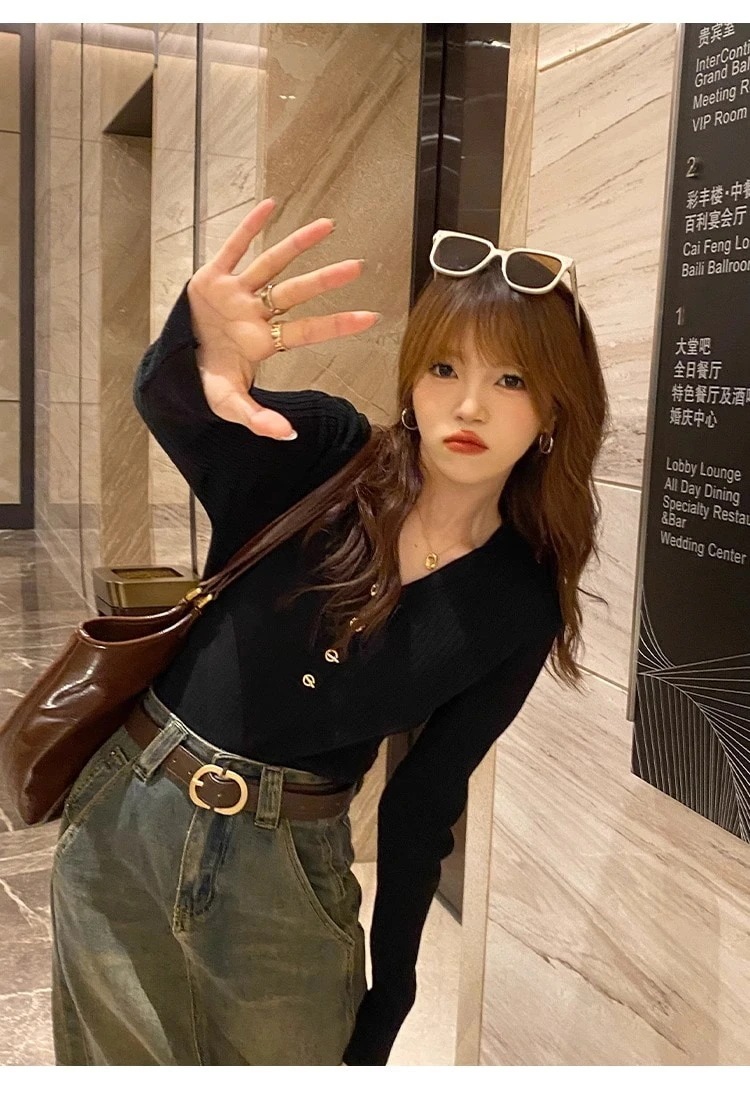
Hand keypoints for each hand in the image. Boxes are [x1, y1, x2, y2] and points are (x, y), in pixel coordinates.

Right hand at [186, 197, 378, 439]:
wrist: (173, 367)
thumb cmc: (206, 381)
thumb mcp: (227, 404)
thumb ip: (257, 419)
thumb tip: (288, 435)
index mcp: (263, 342)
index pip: (307, 331)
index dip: (337, 324)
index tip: (371, 318)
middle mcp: (255, 313)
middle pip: (295, 292)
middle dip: (325, 280)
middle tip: (358, 267)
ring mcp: (235, 293)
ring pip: (271, 264)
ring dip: (297, 244)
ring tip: (328, 226)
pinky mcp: (210, 278)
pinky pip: (232, 247)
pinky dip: (249, 227)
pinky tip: (270, 205)